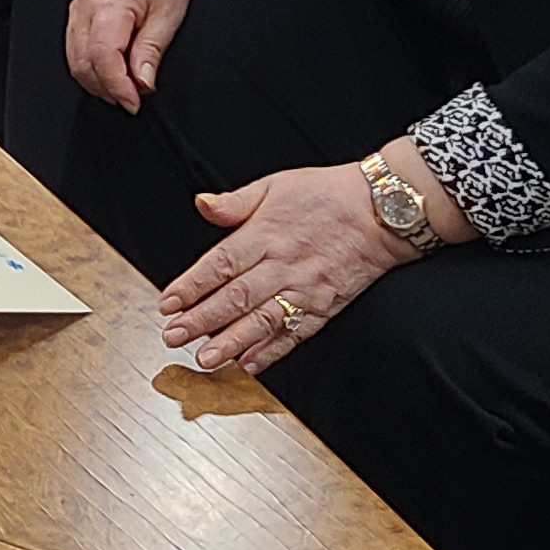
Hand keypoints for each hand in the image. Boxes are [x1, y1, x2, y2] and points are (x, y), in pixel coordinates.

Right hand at [66, 0, 212, 112]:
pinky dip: (91, 67)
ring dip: (98, 81)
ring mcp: (77, 10)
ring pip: (75, 60)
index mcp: (109, 3)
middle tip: (136, 97)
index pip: (102, 57)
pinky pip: (75, 49)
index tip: (135, 103)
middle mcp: (85, 7)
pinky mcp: (78, 13)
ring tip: (127, 87)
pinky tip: (114, 72)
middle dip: (107, 88)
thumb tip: (141, 84)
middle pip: (82, 63)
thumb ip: (150, 51)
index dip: (117, 87)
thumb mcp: (169, 15)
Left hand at [158, 162, 412, 375]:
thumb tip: (203, 203)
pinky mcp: (325, 306)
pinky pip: (295, 333)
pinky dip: (272, 351)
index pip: (220, 264)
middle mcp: (282, 265)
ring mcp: (305, 288)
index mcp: (265, 233)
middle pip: (235, 297)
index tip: (168, 302)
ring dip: (232, 342)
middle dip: (201, 319)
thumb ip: (235, 203)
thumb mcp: (275, 185)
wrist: (380, 211)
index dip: (192, 286)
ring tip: (205, 358)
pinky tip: (251, 364)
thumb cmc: (326, 194)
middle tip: (174, 336)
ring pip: (262, 320)